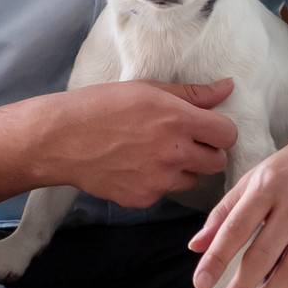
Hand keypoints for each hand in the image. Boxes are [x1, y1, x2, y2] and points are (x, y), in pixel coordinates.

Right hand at [47, 79, 237, 208]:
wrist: (60, 139)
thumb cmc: (99, 106)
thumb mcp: (146, 89)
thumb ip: (191, 93)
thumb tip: (227, 88)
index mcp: (178, 120)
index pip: (228, 134)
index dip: (218, 131)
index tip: (205, 128)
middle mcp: (174, 153)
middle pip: (216, 162)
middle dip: (205, 152)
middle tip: (182, 142)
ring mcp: (159, 180)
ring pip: (191, 180)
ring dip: (181, 169)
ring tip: (152, 154)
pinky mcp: (144, 199)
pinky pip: (163, 193)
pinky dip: (154, 183)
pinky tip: (133, 167)